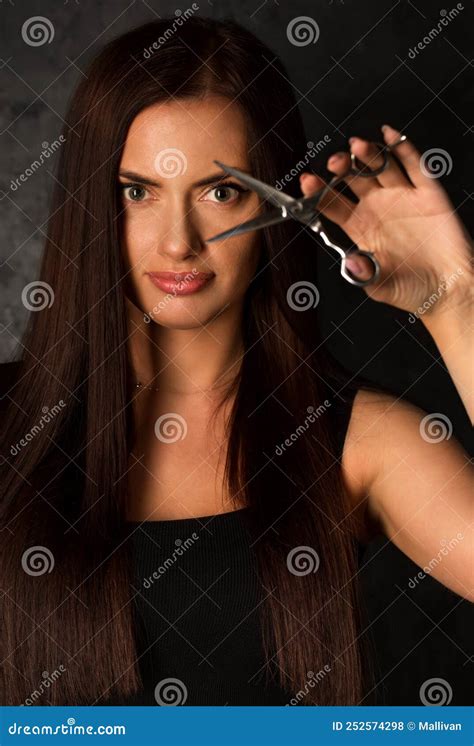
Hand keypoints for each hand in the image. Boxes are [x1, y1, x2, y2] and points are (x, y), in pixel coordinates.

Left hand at [300, 124, 472, 318]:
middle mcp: (377, 208)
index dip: (319, 192)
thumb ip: (365, 274)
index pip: (332, 203)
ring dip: (368, 154)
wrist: (449, 289)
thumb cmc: (413, 290)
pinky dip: (402, 148)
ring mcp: (402, 197)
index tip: (307, 182)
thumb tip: (350, 262)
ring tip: (357, 147)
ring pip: (380, 167)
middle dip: (342, 167)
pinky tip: (389, 135)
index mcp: (360, 227)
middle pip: (353, 179)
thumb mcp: (382, 288)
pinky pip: (414, 165)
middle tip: (335, 162)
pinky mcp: (428, 193)